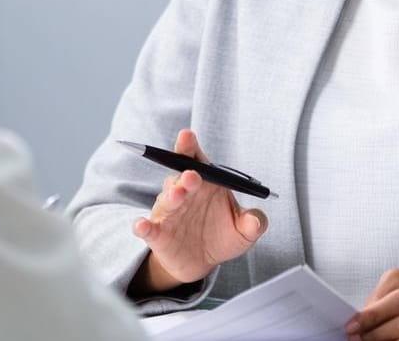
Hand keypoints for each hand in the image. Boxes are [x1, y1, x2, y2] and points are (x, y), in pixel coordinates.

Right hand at [128, 129, 267, 294]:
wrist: (203, 263)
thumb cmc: (222, 236)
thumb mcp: (244, 231)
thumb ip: (253, 223)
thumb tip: (256, 220)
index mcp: (204, 184)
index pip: (195, 159)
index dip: (189, 146)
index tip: (187, 136)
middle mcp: (183, 194)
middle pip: (179, 177)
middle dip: (184, 174)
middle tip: (192, 174)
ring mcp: (168, 214)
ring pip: (165, 201)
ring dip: (170, 197)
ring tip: (177, 194)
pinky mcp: (157, 235)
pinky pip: (147, 227)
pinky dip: (142, 226)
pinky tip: (142, 225)